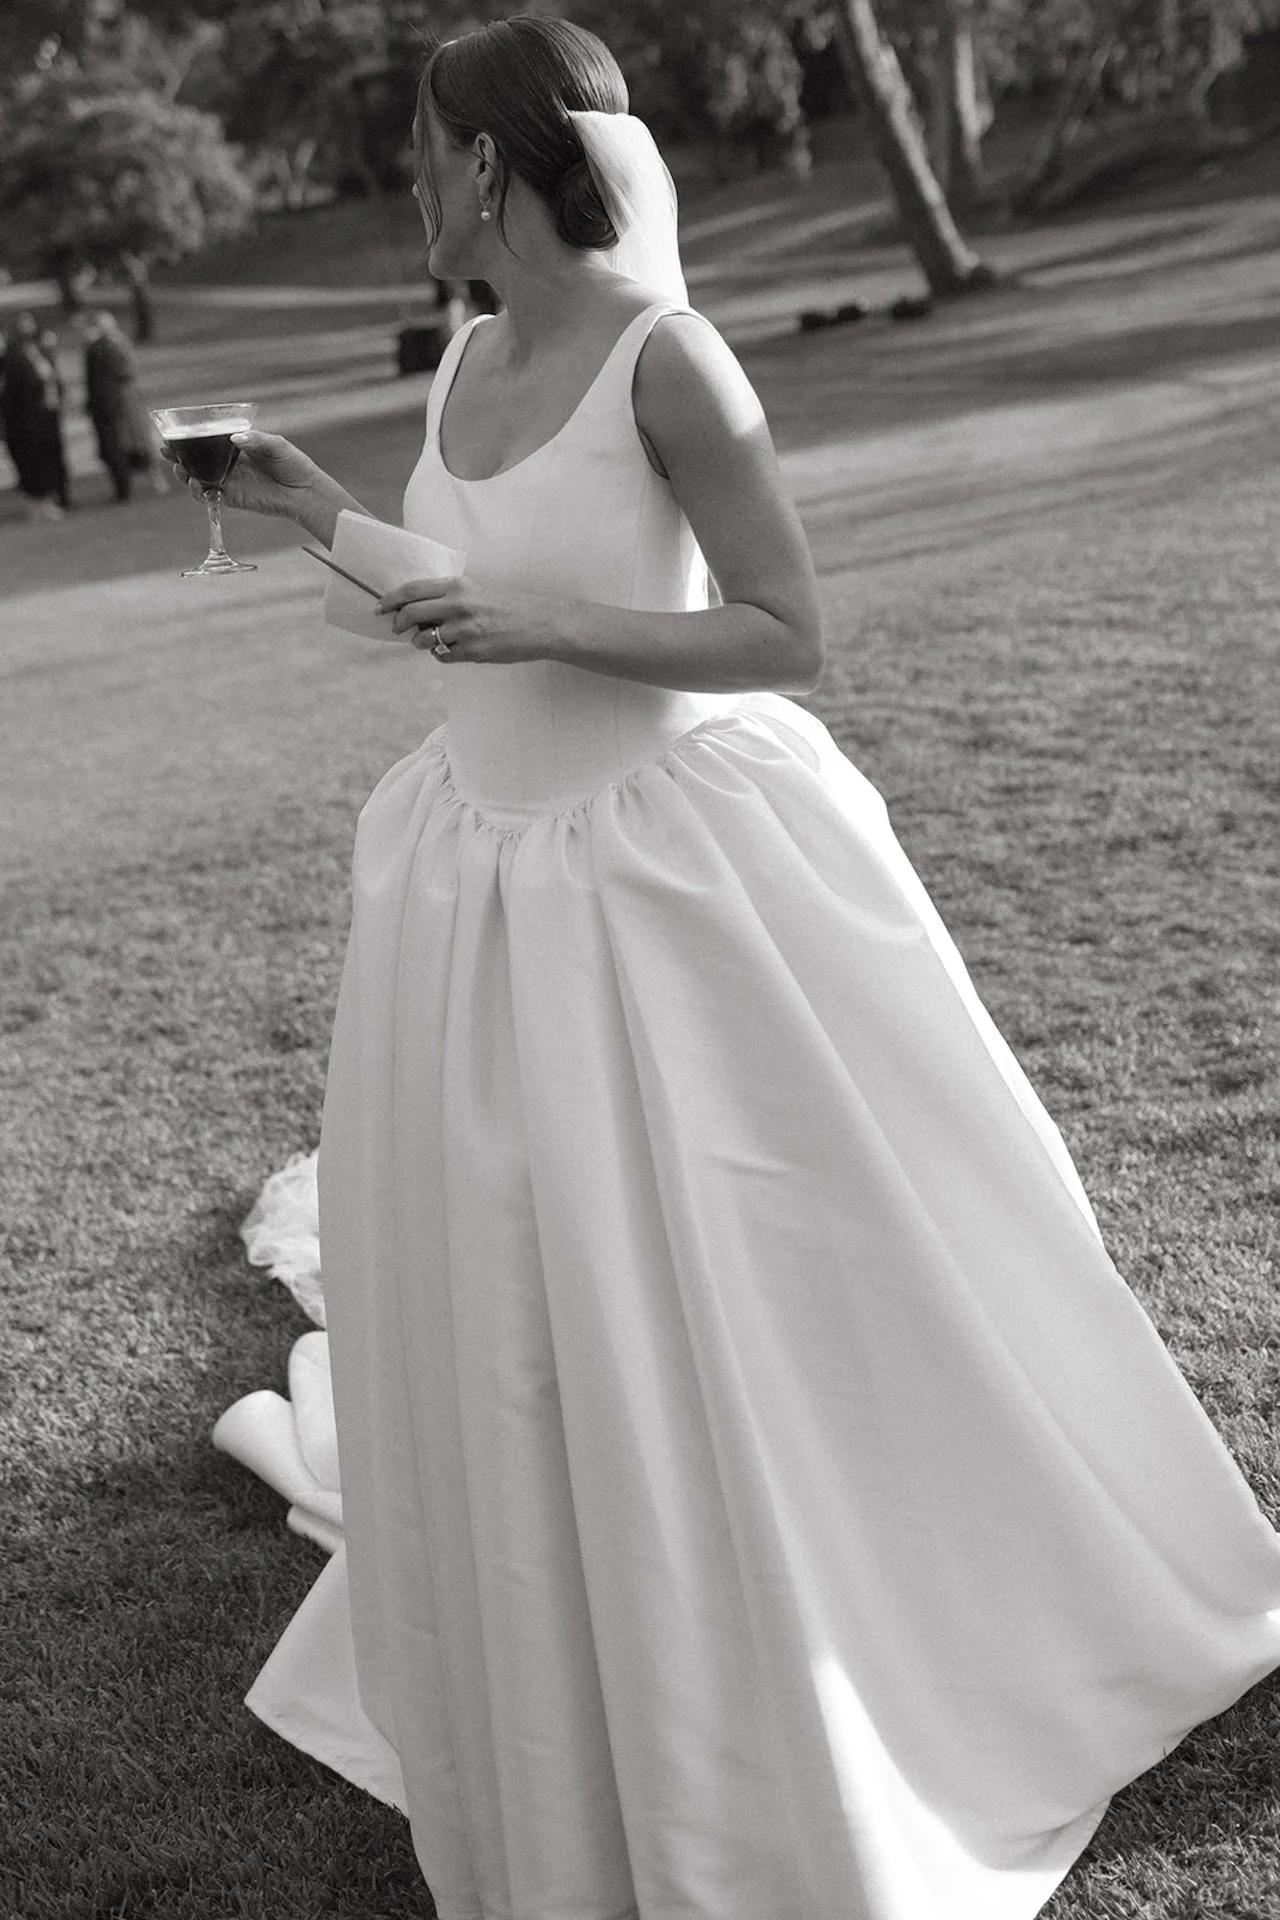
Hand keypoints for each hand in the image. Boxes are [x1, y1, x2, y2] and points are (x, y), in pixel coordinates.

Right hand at [164, 429, 321, 521]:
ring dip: (184, 474)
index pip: (206, 441)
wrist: (305, 491)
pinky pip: (209, 496)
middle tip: (166, 450)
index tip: (173, 432)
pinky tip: (194, 484)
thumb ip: (255, 440)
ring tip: (178, 467)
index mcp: (235, 447)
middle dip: (177, 455)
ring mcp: (229, 481)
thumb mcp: (276, 444)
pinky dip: (197, 492)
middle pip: (196, 460)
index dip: (189, 437)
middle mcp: (228, 464)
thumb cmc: (293, 464)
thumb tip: (235, 438)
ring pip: (198, 478)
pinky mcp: (232, 498)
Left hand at [377, 574, 561, 664]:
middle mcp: (458, 605)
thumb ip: (446, 597)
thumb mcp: (475, 592)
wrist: (539, 623)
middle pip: (410, 614)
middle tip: (398, 629)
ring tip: (436, 640)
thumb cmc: (505, 608)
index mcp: (457, 586)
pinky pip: (443, 657)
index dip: (390, 600)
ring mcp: (465, 630)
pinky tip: (457, 649)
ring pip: (423, 640)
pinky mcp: (473, 651)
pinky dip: (443, 655)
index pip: (412, 590)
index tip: (379, 608)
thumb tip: (414, 610)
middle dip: (398, 624)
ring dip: (422, 643)